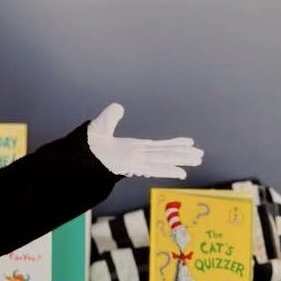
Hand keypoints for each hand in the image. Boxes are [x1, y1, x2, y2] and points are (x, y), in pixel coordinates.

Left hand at [86, 103, 203, 179]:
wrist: (80, 156)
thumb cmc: (88, 146)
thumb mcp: (102, 125)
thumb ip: (111, 116)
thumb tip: (118, 107)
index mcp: (134, 147)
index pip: (159, 146)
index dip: (174, 144)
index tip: (189, 143)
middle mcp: (138, 155)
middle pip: (166, 153)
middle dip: (183, 154)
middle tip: (201, 155)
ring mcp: (137, 161)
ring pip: (164, 160)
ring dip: (181, 161)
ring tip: (198, 161)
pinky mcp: (133, 167)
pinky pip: (154, 168)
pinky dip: (168, 170)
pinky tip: (181, 173)